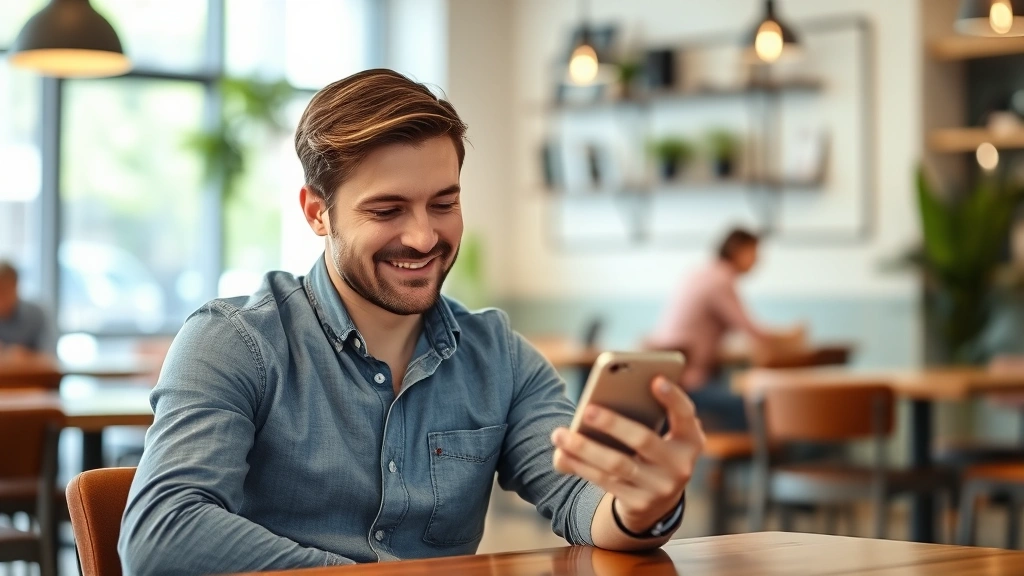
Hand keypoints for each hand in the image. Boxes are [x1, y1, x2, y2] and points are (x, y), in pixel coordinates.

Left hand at [551, 376, 703, 533]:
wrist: (657, 500)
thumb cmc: (652, 451)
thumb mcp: (659, 435)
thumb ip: (643, 415)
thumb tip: (595, 407)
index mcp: (690, 440)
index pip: (686, 415)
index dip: (674, 397)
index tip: (656, 379)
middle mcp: (681, 465)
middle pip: (644, 441)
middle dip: (614, 424)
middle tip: (587, 410)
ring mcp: (661, 488)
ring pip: (617, 464)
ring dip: (585, 448)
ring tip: (559, 434)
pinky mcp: (639, 503)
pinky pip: (605, 481)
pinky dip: (581, 466)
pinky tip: (562, 454)